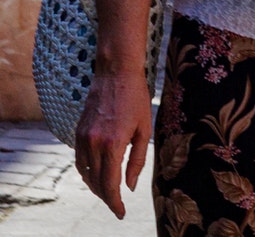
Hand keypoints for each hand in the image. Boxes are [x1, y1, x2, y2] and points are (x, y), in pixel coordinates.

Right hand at [73, 69, 151, 217]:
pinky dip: (87, 172)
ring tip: (108, 193)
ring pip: (85, 173)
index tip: (120, 212)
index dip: (115, 202)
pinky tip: (96, 175)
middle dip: (106, 197)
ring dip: (95, 186)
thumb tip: (130, 186)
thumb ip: (137, 159)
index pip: (110, 183)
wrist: (115, 74)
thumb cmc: (136, 99)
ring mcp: (83, 138)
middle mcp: (94, 143)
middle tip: (117, 205)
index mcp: (113, 144)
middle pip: (96, 182)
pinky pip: (79, 160)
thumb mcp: (144, 129)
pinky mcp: (78, 132)